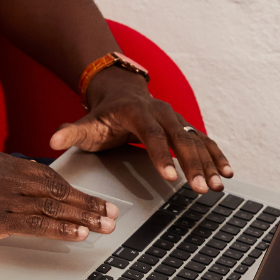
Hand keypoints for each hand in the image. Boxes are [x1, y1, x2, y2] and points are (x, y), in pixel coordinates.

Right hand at [0, 151, 117, 251]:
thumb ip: (1, 181)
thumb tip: (30, 191)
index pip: (46, 174)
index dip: (74, 188)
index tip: (94, 198)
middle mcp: (2, 174)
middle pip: (55, 188)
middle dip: (87, 202)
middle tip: (112, 213)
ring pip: (51, 206)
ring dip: (82, 217)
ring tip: (104, 226)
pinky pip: (35, 224)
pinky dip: (60, 230)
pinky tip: (78, 235)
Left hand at [48, 69, 232, 193]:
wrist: (121, 91)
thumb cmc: (104, 114)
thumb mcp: (87, 123)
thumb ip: (71, 133)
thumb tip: (52, 141)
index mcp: (138, 112)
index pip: (151, 135)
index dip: (161, 155)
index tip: (170, 177)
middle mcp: (162, 113)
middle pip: (180, 139)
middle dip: (192, 164)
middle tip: (199, 188)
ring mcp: (177, 119)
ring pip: (197, 141)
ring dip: (208, 163)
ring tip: (217, 185)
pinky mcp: (186, 128)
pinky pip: (206, 141)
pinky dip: (217, 156)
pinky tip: (227, 173)